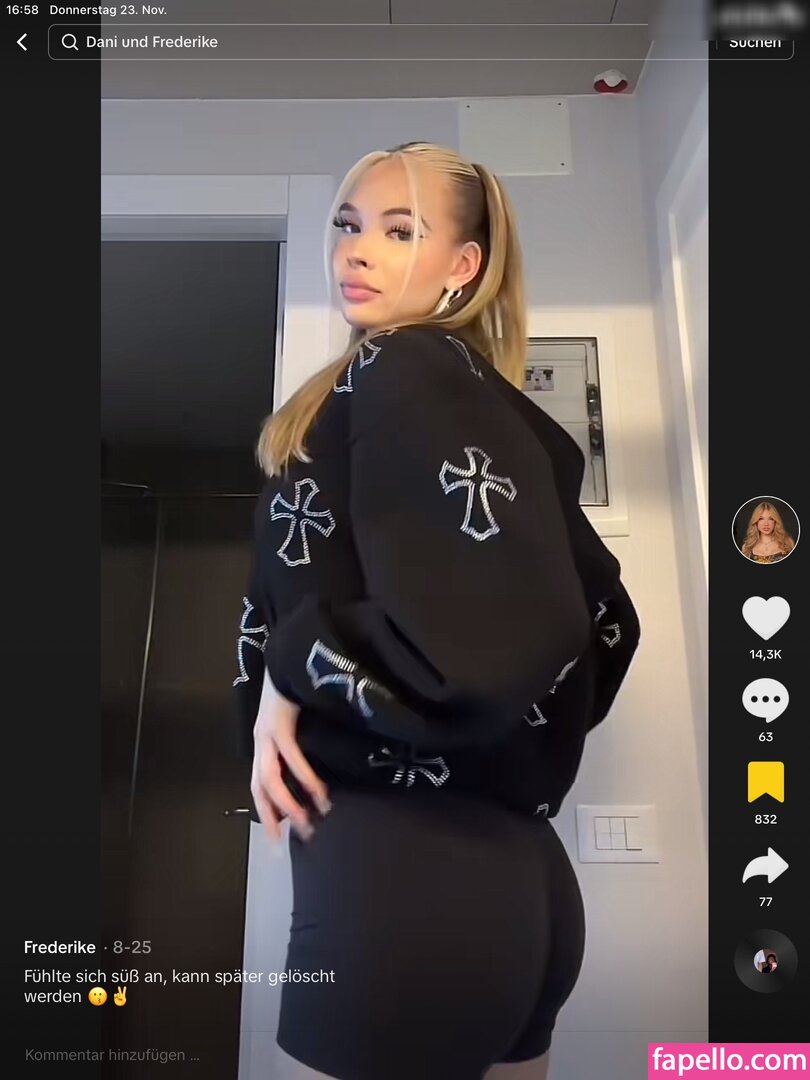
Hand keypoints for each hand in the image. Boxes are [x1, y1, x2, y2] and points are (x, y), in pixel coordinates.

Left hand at [250, 668, 330, 842]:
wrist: (290, 653)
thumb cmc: (298, 687)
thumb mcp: (297, 722)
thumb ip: (299, 743)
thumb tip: (318, 771)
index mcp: (264, 743)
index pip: (259, 786)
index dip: (267, 811)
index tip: (280, 837)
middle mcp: (260, 741)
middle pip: (259, 788)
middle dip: (273, 817)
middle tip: (291, 840)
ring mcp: (266, 733)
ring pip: (270, 779)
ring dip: (288, 803)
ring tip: (307, 822)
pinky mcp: (278, 723)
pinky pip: (290, 757)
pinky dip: (304, 777)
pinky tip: (318, 792)